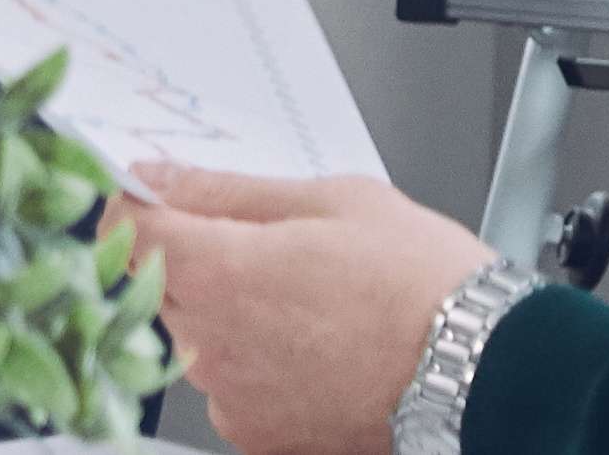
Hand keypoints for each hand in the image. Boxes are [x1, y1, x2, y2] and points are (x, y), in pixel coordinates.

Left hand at [122, 163, 505, 454]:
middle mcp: (213, 345)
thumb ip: (227, 192)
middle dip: (192, 258)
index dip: (133, 206)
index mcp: (222, 274)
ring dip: (225, 313)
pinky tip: (310, 345)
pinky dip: (254, 363)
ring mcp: (233, 397)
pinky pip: (228, 386)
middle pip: (157, 286)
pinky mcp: (258, 435)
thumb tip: (162, 179)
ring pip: (194, 338)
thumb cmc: (421, 282)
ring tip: (303, 301)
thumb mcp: (330, 200)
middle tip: (264, 248)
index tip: (152, 198)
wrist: (482, 367)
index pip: (125, 232)